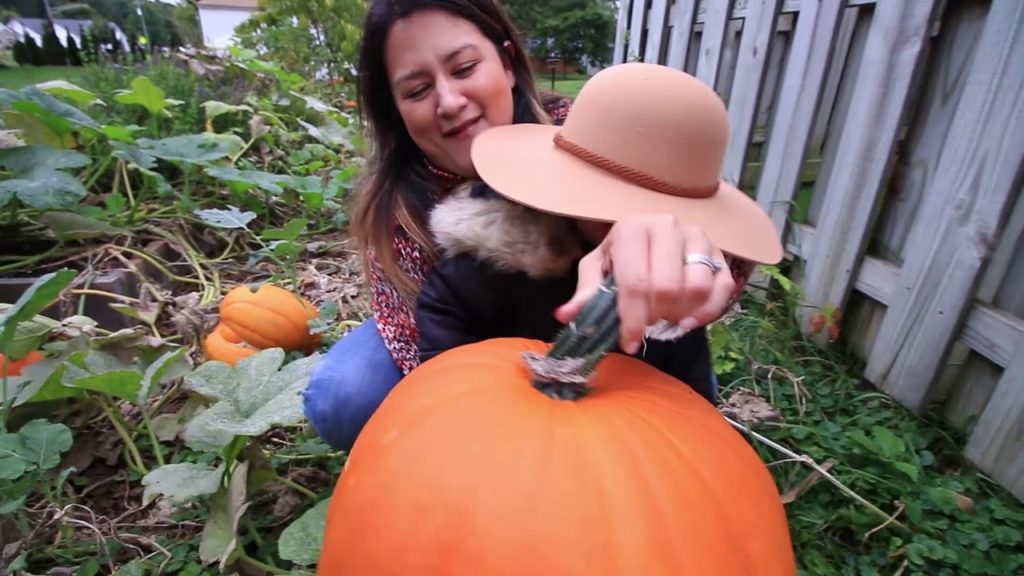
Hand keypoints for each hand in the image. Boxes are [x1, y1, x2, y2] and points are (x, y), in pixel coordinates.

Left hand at [555, 215, 735, 353]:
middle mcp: (668, 226)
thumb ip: (585, 294)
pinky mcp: (719, 252)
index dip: (632, 319)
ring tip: (665, 317)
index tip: (629, 343)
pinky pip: (722, 288)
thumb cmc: (622, 256)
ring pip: (697, 288)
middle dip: (654, 317)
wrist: (653, 236)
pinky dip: (707, 312)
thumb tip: (564, 316)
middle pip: (667, 288)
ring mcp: (698, 237)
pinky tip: (689, 320)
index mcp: (632, 229)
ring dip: (680, 314)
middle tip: (646, 323)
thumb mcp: (598, 269)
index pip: (635, 282)